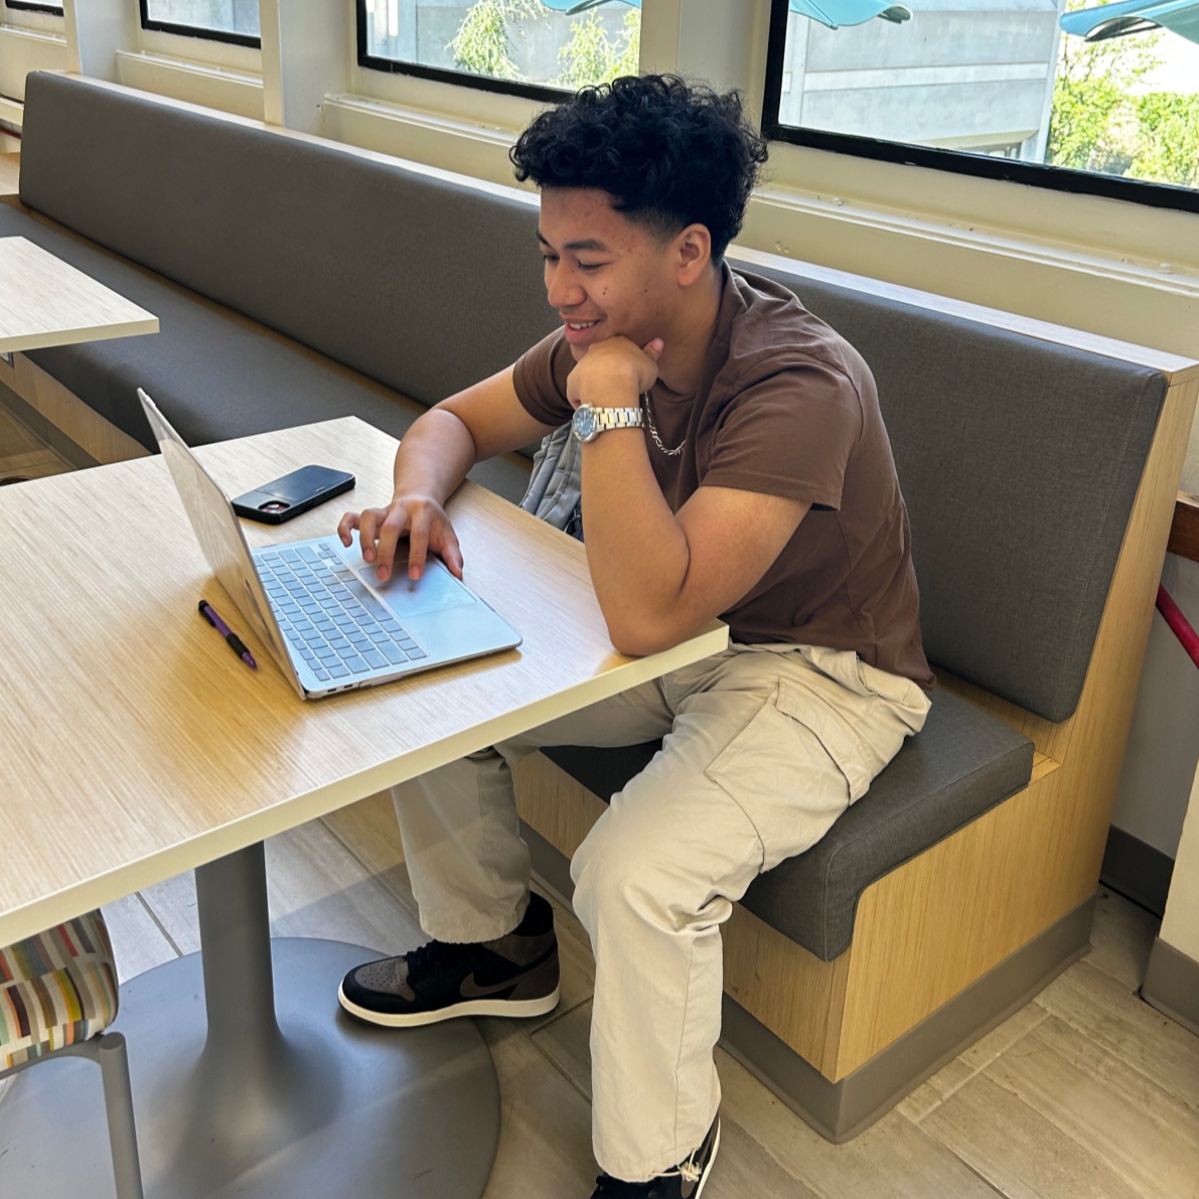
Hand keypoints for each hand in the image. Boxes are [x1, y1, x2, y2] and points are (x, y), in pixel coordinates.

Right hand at [337, 494, 463, 582]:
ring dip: (365, 538)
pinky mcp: (371, 515)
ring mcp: (384, 511)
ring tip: (367, 559)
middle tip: (384, 574)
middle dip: (386, 551)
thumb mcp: (447, 534)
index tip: (415, 575)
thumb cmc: (432, 519)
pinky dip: (345, 528)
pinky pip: (352, 517)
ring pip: (369, 517)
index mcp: (422, 512)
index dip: (416, 555)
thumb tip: (457, 573)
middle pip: (390, 526)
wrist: (420, 497)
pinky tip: (346, 543)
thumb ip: (452, 554)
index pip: (419, 533)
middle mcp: (401, 509)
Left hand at [566, 336, 663, 410]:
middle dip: (605, 371)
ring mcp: (582, 364)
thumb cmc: (635, 373)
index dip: (622, 361)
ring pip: (587, 375)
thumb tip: (658, 341)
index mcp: (617, 342)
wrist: (613, 383)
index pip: (618, 349)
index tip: (627, 373)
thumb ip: (652, 354)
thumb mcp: (651, 364)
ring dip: (593, 385)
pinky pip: (576, 392)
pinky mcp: (572, 380)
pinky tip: (593, 409)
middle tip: (615, 386)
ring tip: (604, 400)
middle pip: (600, 359)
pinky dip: (583, 401)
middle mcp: (597, 349)